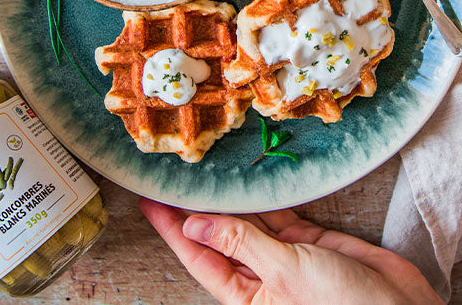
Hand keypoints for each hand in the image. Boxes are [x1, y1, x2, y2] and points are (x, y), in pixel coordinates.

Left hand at [140, 198, 440, 303]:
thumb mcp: (286, 273)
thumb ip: (242, 244)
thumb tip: (195, 225)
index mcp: (246, 294)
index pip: (199, 255)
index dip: (173, 228)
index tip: (151, 200)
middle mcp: (260, 274)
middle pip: (218, 235)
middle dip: (196, 207)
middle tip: (175, 173)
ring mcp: (285, 255)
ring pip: (248, 220)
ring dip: (229, 197)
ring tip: (204, 168)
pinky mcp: (310, 240)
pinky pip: (280, 213)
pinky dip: (266, 195)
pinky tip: (248, 177)